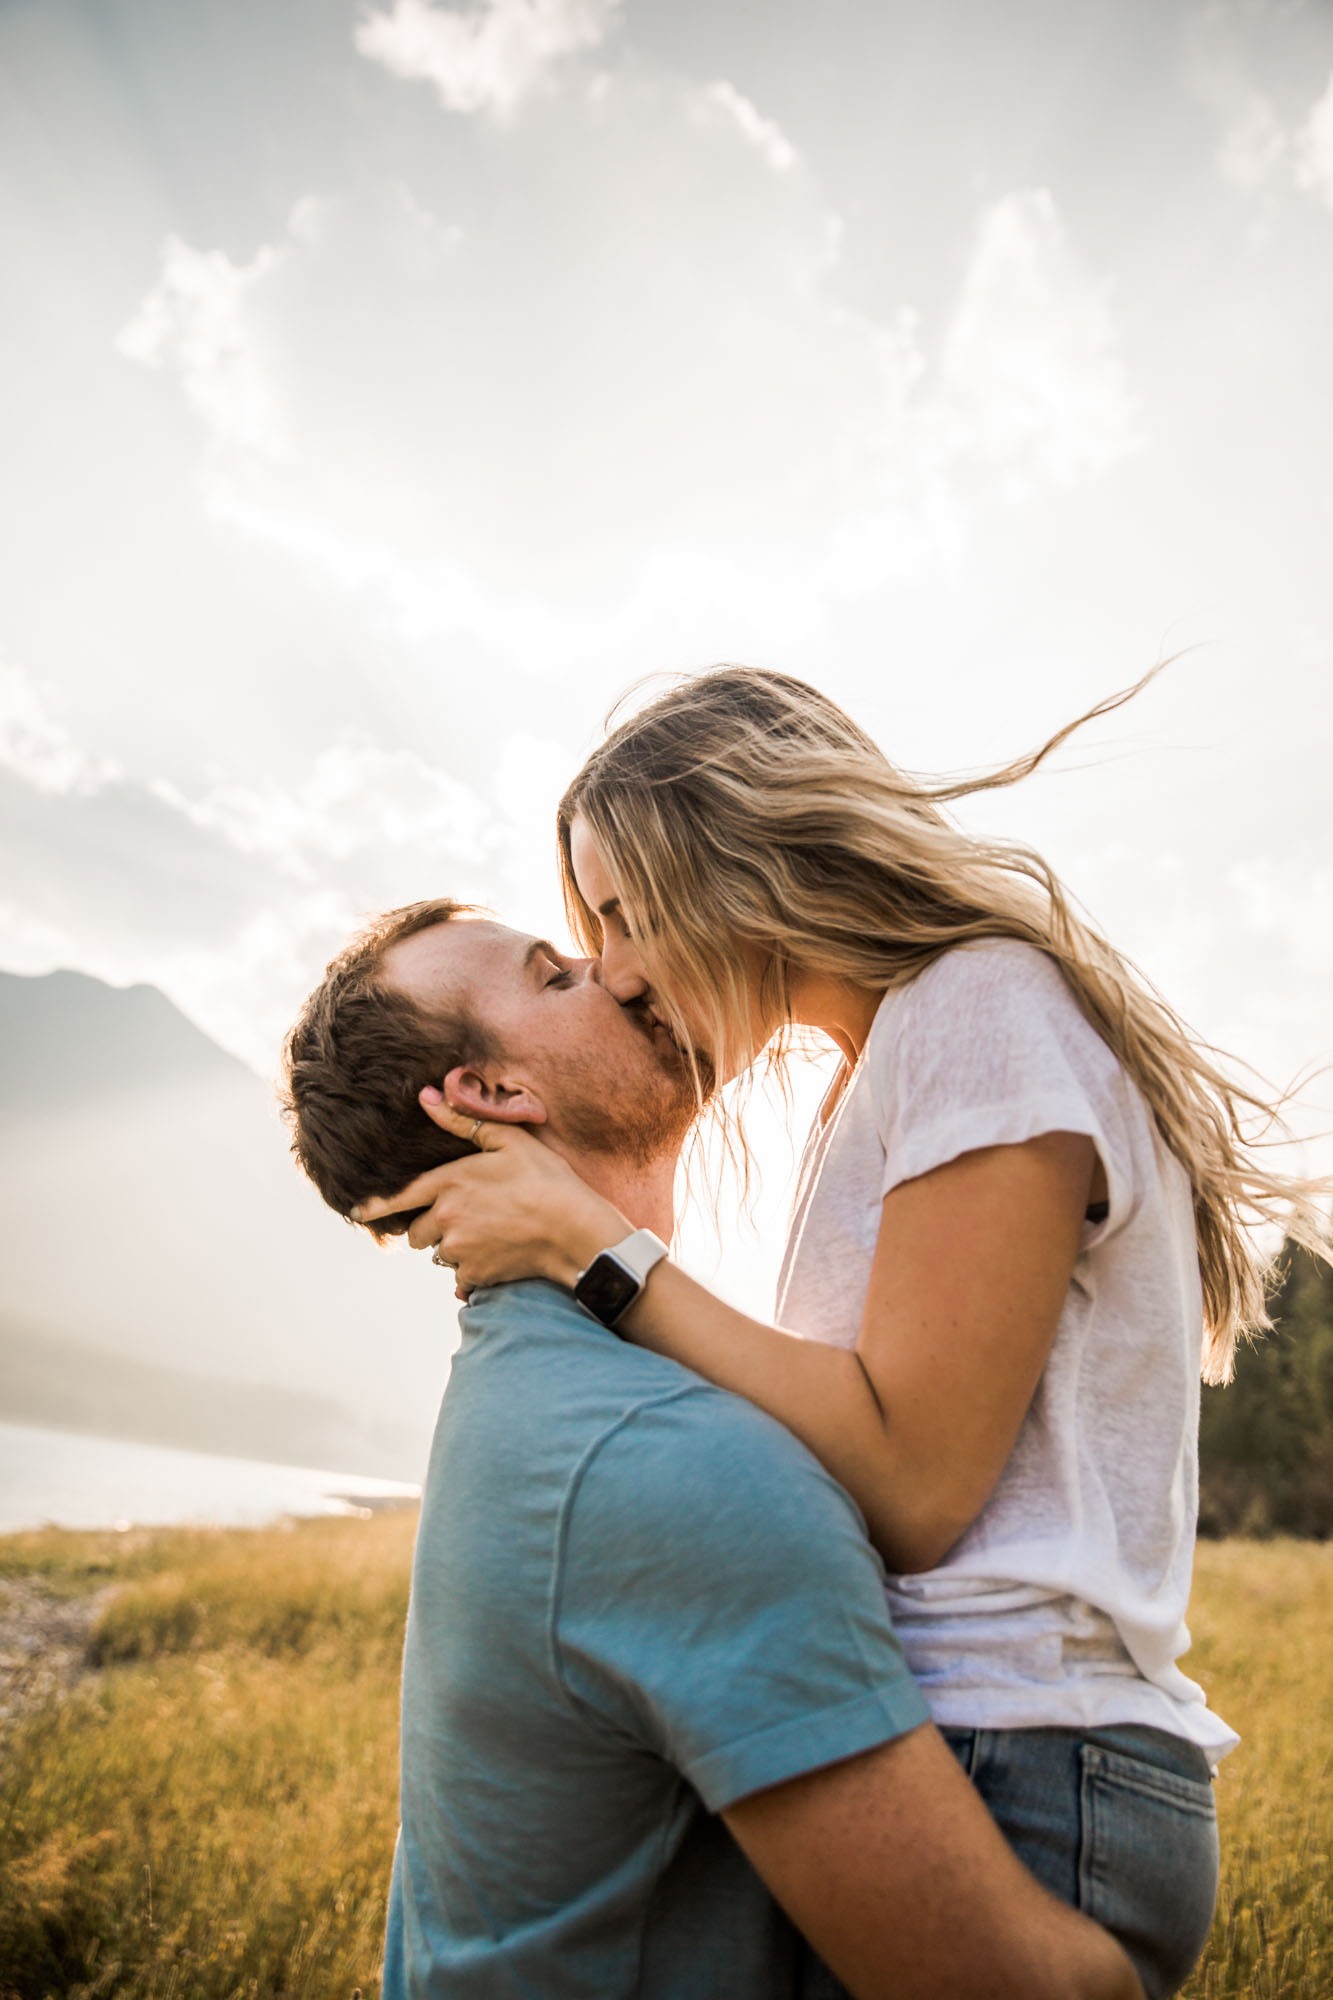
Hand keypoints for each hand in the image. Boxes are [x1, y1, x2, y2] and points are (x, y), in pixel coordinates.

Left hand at [353, 1091, 629, 1294]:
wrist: (574, 1230)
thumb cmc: (546, 1179)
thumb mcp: (508, 1140)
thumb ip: (463, 1121)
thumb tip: (426, 1096)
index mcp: (448, 1183)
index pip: (398, 1198)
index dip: (374, 1208)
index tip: (357, 1215)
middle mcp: (444, 1219)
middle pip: (416, 1233)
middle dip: (431, 1228)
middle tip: (464, 1218)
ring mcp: (458, 1250)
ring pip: (439, 1254)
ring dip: (454, 1248)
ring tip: (489, 1234)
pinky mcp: (474, 1275)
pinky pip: (459, 1277)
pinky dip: (472, 1270)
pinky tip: (496, 1256)